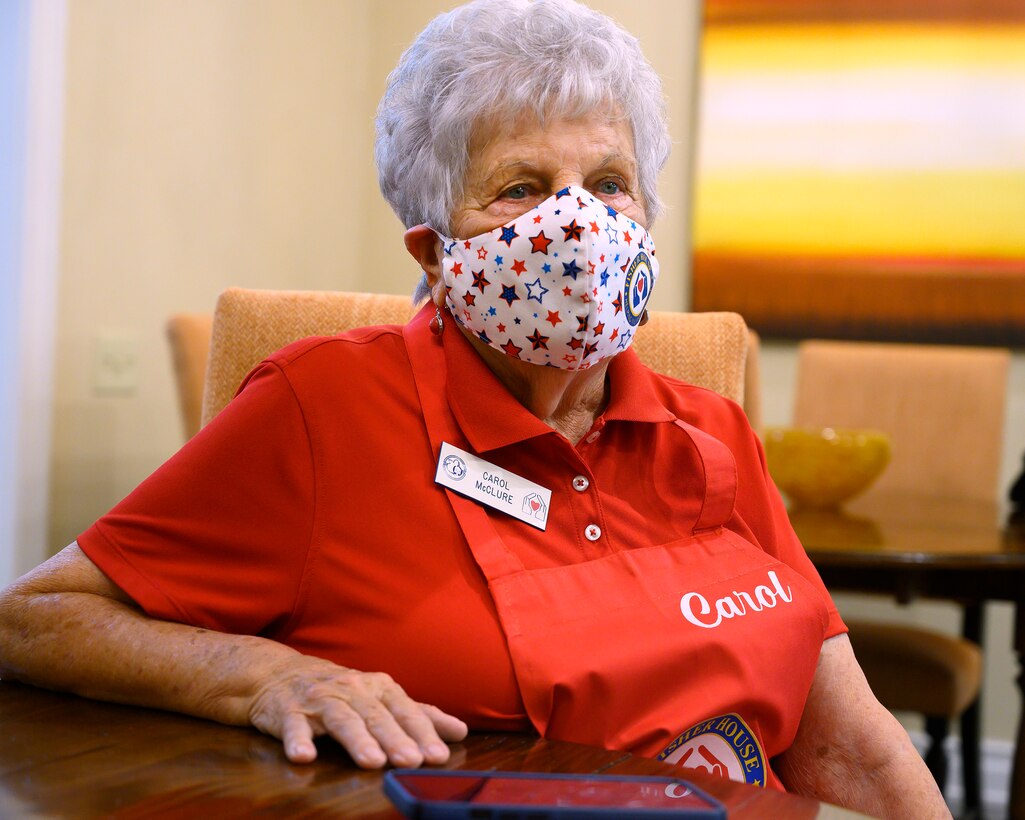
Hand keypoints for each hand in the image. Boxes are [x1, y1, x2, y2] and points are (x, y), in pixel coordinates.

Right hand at [247, 654, 467, 766]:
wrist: (278, 673)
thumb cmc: (340, 690)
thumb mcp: (380, 697)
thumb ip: (418, 715)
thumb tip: (461, 732)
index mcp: (378, 688)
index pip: (405, 710)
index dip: (422, 732)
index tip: (439, 756)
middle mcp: (352, 690)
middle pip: (377, 715)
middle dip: (396, 738)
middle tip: (412, 761)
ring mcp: (320, 699)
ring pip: (341, 719)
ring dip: (358, 740)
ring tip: (372, 762)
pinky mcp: (288, 711)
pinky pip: (294, 726)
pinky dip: (298, 740)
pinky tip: (304, 757)